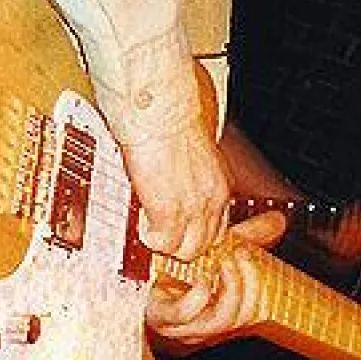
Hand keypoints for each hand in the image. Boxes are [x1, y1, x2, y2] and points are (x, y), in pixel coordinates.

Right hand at [125, 119, 230, 261]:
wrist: (161, 110)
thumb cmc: (171, 121)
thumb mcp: (192, 155)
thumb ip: (190, 177)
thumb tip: (174, 186)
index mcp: (219, 185)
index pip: (218, 228)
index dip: (195, 233)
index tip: (179, 230)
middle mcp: (213, 199)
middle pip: (204, 245)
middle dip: (180, 243)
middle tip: (159, 230)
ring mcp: (194, 208)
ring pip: (186, 250)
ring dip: (165, 242)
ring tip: (149, 225)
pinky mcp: (170, 211)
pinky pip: (161, 242)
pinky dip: (149, 236)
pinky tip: (141, 219)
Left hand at [146, 210, 285, 350]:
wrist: (136, 272)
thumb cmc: (173, 266)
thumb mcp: (214, 248)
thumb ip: (247, 236)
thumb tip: (277, 221)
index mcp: (222, 312)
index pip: (254, 309)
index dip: (255, 282)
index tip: (247, 253)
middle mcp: (207, 326)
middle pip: (241, 316)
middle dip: (247, 283)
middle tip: (240, 254)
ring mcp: (184, 326)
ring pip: (220, 320)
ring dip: (228, 289)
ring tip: (223, 262)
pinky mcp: (160, 317)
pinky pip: (183, 316)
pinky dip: (197, 299)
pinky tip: (201, 282)